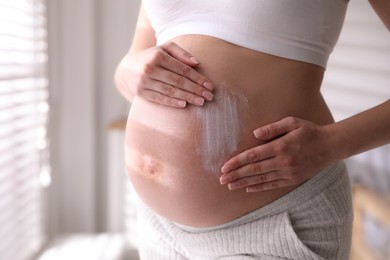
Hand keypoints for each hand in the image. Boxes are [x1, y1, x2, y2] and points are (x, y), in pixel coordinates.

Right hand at [118, 42, 212, 107]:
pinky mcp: (141, 93)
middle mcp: (150, 68)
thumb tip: (197, 63)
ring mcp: (144, 82)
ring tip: (201, 102)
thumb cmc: (151, 57)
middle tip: (209, 96)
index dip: (198, 78)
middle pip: (178, 81)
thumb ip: (180, 53)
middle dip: (196, 89)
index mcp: (158, 56)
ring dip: (188, 97)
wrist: (126, 69)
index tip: (209, 85)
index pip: (183, 69)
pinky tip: (184, 104)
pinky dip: (172, 102)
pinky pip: (160, 99)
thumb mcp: (164, 49)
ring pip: (170, 91)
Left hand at [219, 117, 334, 191]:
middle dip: (236, 175)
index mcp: (281, 147)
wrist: (331, 146)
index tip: (224, 167)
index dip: (237, 162)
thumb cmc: (309, 131)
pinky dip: (259, 187)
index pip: (253, 156)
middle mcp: (283, 162)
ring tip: (230, 186)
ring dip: (244, 183)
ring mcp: (288, 173)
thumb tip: (254, 134)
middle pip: (254, 170)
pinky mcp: (293, 179)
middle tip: (221, 180)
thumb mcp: (292, 122)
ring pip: (261, 180)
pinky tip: (248, 188)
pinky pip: (272, 185)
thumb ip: (273, 128)